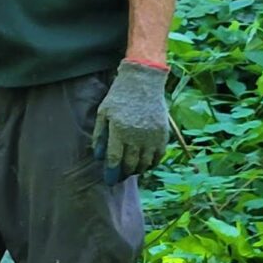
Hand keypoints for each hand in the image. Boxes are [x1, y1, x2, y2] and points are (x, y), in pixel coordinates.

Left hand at [92, 60, 169, 178]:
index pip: (115, 159)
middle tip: (119, 178)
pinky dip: (152, 164)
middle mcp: (136, 135)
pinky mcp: (163, 133)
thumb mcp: (103, 112)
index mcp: (119, 130)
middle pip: (130, 164)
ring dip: (137, 170)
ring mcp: (152, 135)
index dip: (111, 173)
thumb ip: (100, 135)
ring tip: (130, 171)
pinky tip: (145, 164)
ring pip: (145, 163)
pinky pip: (158, 156)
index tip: (109, 181)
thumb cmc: (119, 96)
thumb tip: (99, 156)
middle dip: (123, 174)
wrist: (143, 82)